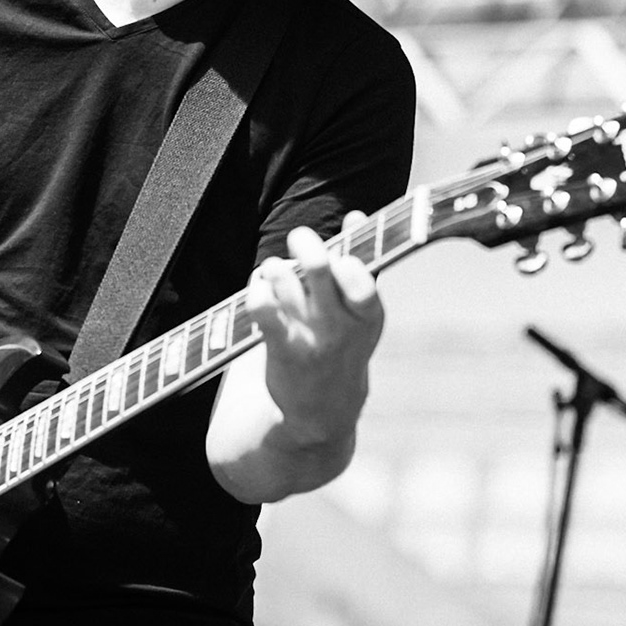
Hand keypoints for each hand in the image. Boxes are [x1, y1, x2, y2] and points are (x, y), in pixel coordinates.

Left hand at [243, 213, 383, 438]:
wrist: (323, 410)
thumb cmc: (343, 346)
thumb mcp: (361, 312)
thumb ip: (360, 263)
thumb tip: (356, 215)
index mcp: (369, 314)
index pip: (360, 272)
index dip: (343, 253)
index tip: (336, 251)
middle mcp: (342, 326)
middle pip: (320, 266)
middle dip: (304, 242)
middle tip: (298, 241)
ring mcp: (311, 339)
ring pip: (284, 279)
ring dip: (274, 267)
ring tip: (275, 273)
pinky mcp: (282, 349)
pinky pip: (261, 306)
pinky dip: (256, 288)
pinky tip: (260, 289)